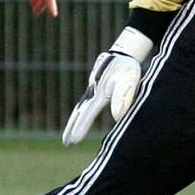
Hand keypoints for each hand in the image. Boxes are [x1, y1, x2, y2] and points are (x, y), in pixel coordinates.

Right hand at [62, 27, 153, 144]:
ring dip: (74, 121)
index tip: (73, 141)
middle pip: (79, 112)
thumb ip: (123, 98)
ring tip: (68, 135)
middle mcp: (93, 91)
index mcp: (100, 93)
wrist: (124, 52)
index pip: (88, 114)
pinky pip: (85, 102)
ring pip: (80, 107)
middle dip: (72, 127)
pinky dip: (80, 112)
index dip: (80, 128)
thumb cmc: (128, 68)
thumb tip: (117, 118)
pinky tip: (80, 116)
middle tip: (65, 142)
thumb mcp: (129, 81)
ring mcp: (92, 88)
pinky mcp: (95, 86)